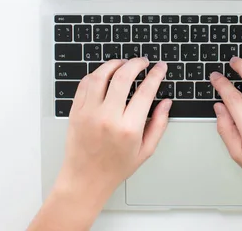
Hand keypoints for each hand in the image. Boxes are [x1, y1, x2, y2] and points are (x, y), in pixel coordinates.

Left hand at [56, 58, 170, 202]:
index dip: (156, 75)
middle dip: (136, 64)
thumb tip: (166, 103)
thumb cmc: (115, 167)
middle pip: (122, 77)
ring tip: (123, 63)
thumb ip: (159, 124)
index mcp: (128, 128)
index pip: (145, 91)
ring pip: (100, 76)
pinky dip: (96, 74)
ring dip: (114, 64)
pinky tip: (105, 74)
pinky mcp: (76, 111)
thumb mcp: (145, 150)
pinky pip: (85, 84)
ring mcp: (89, 113)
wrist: (85, 179)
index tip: (160, 68)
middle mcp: (107, 118)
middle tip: (143, 62)